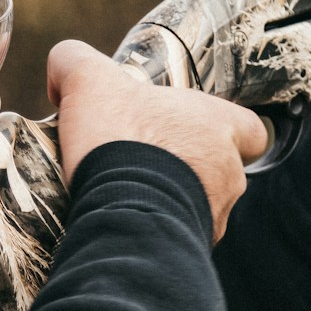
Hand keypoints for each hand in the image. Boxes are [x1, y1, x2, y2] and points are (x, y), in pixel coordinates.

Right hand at [48, 40, 268, 239]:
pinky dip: (158, 233)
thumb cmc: (117, 137)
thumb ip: (74, 61)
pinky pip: (181, 240)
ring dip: (171, 203)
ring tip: (130, 199)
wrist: (120, 209)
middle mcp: (229, 172)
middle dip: (185, 170)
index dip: (226, 130)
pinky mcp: (195, 248)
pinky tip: (127, 224)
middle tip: (143, 166)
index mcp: (218, 125)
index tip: (191, 133)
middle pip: (220, 171)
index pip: (250, 129)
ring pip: (201, 208)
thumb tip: (60, 78)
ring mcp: (216, 215)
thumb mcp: (86, 79)